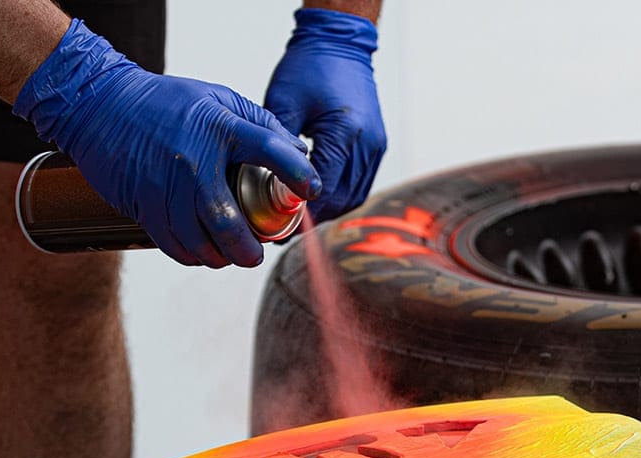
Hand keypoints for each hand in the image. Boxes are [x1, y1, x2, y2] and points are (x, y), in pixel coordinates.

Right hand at [13, 20, 320, 266]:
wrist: (99, 103)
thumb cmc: (166, 102)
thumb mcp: (217, 98)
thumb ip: (260, 123)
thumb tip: (298, 150)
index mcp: (220, 128)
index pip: (268, 150)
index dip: (295, 172)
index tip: (311, 191)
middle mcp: (193, 160)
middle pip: (228, 222)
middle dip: (248, 249)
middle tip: (256, 254)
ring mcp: (165, 186)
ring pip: (198, 242)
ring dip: (220, 258)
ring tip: (230, 256)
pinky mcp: (142, 204)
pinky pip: (172, 245)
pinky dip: (192, 256)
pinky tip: (202, 254)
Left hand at [265, 8, 385, 222]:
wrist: (339, 45)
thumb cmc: (309, 67)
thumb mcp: (283, 103)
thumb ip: (278, 147)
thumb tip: (264, 184)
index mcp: (344, 134)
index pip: (322, 189)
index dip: (300, 213)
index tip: (278, 226)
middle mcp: (367, 144)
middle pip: (341, 201)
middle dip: (313, 219)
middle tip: (285, 231)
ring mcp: (376, 147)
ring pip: (354, 198)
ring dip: (329, 211)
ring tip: (300, 220)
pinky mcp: (377, 146)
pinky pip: (360, 184)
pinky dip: (340, 197)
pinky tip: (318, 201)